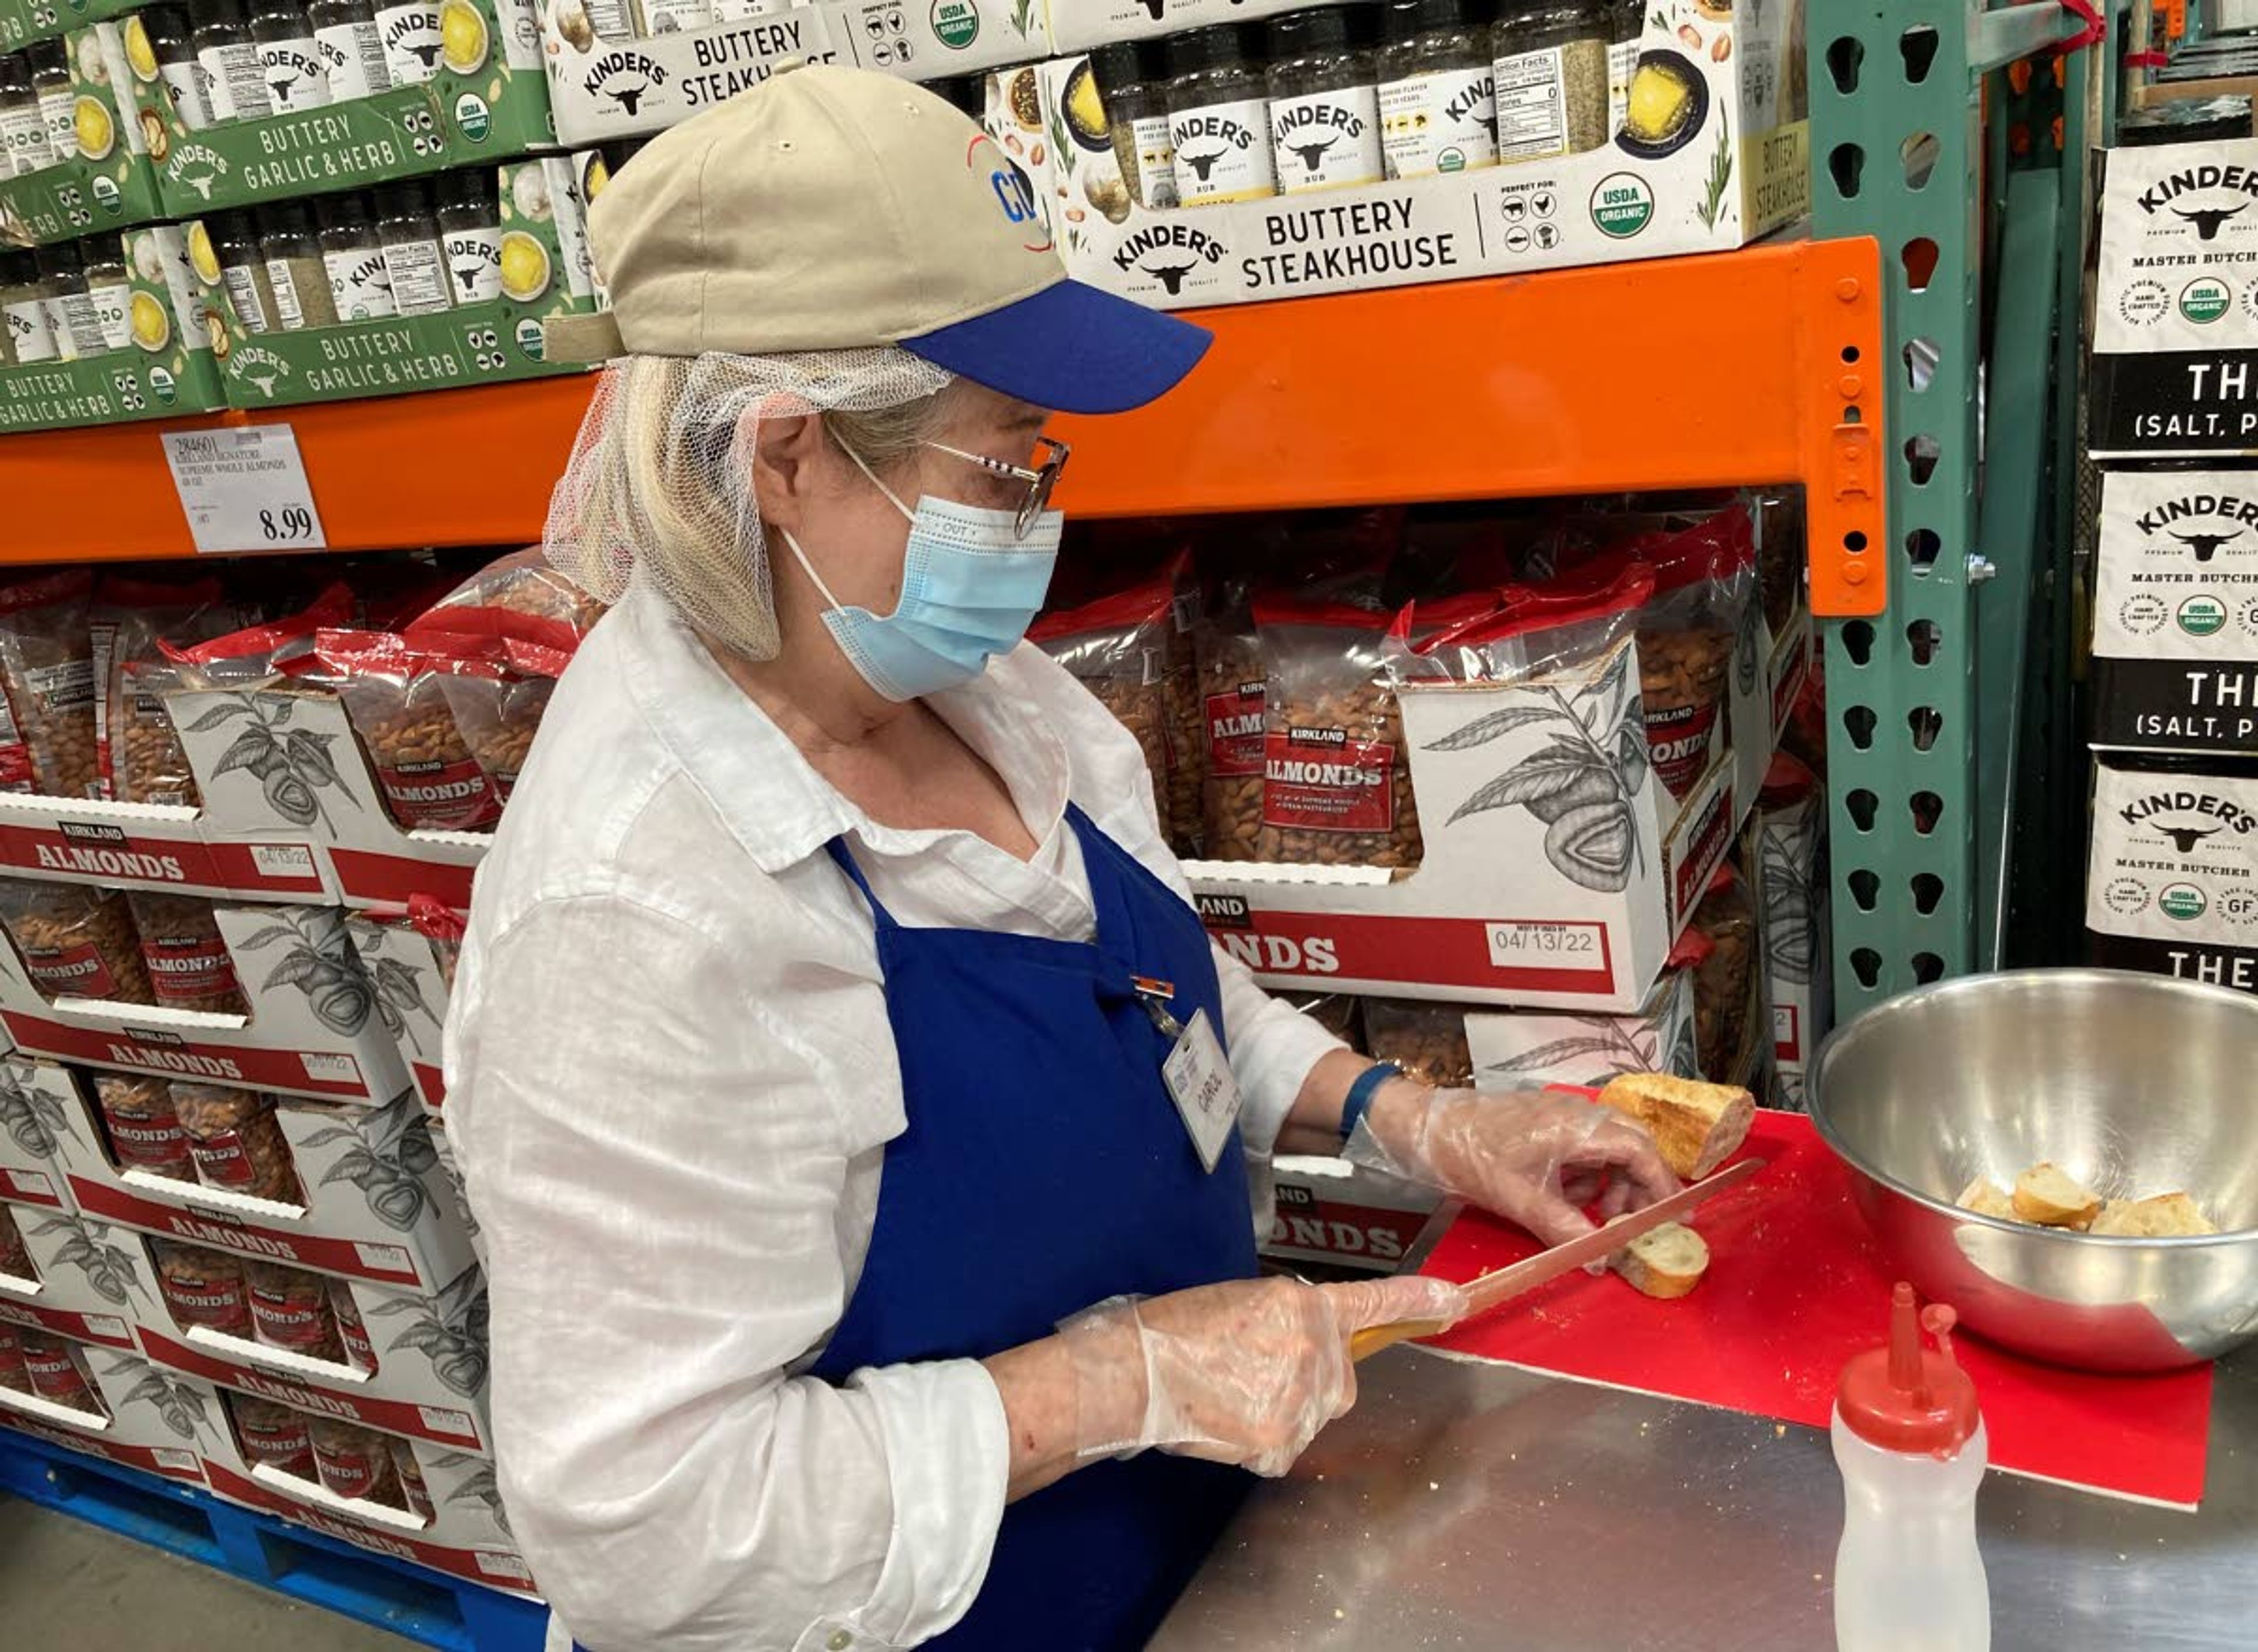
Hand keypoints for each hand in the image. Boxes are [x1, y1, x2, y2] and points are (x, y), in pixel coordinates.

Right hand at [1061, 1273, 1468, 1476]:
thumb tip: (1299, 1345)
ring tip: (1226, 1395)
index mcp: (1303, 1306)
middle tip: (1253, 1374)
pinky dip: (1257, 1444)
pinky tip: (1224, 1424)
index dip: (1417, 1301)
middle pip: (1341, 1380)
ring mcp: (1304, 1401)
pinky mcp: (1284, 1443)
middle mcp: (1316, 1351)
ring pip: (1312, 1416)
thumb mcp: (1240, 1302)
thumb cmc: (1174, 1330)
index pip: (1371, 1302)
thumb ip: (1286, 1320)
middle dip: (1312, 1382)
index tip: (1456, 1300)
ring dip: (1281, 1412)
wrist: (1136, 1372)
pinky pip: (1284, 1450)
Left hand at [1347, 1082, 1679, 1246]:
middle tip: (1632, 1222)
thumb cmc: (1472, 1157)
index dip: (1661, 1184)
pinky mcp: (1544, 1121)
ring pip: (1607, 1147)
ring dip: (1609, 1182)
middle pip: (1630, 1144)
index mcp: (1578, 1126)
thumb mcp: (1522, 1201)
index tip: (1674, 1217)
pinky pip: (1581, 1147)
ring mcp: (1560, 1114)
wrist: (1426, 1129)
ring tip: (1594, 1214)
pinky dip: (1583, 1174)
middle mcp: (1576, 1113)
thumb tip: (1601, 1260)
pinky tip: (1564, 1197)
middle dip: (1637, 1185)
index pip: (1639, 1151)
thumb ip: (1566, 1230)